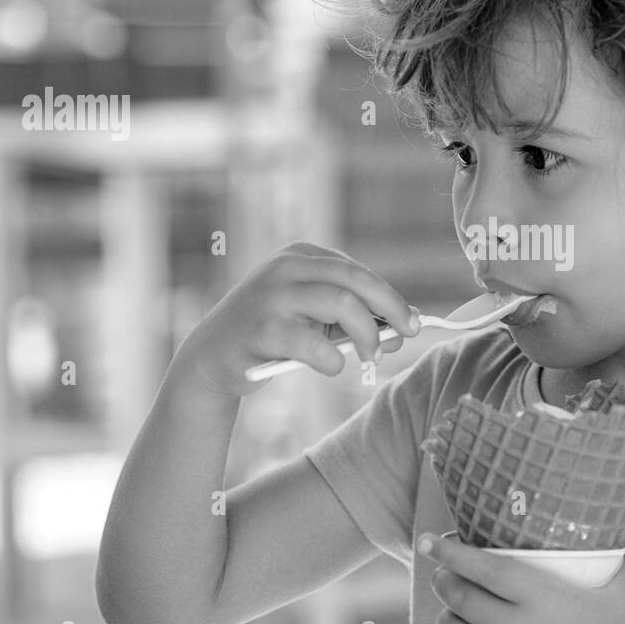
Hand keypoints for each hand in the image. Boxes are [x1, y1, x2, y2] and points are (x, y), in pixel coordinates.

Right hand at [170, 241, 419, 398]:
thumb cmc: (274, 336)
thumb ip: (354, 319)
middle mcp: (286, 267)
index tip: (411, 323)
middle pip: (355, 281)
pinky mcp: (261, 329)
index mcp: (301, 256)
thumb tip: (403, 330)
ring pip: (341, 304)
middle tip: (408, 335)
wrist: (213, 357)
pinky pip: (314, 344)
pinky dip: (333, 360)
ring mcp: (271, 295)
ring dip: (366, 335)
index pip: (358, 272)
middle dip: (390, 309)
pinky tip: (330, 367)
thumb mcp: (314, 319)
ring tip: (370, 357)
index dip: (390, 298)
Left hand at [419, 532, 624, 623]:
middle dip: (442, 580)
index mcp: (541, 596)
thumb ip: (624, 563)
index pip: (481, 567)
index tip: (429, 541)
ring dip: (448, 618)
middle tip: (444, 573)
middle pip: (457, 596)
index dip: (450, 551)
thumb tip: (621, 538)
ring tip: (455, 612)